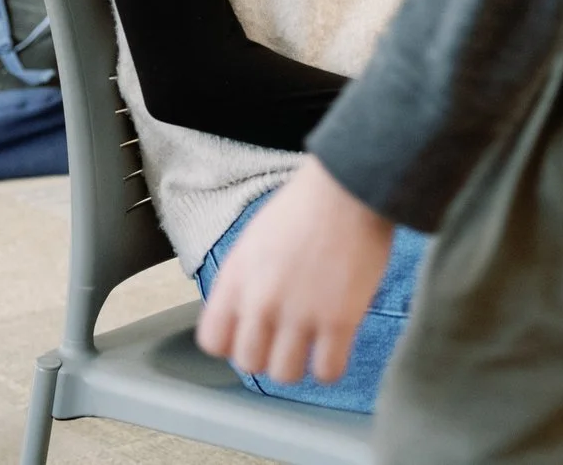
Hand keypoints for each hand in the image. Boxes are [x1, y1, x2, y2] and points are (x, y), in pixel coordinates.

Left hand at [195, 158, 394, 385]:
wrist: (349, 186)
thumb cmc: (306, 204)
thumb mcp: (255, 238)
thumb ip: (245, 280)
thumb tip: (247, 315)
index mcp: (236, 277)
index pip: (213, 341)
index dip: (233, 343)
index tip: (252, 335)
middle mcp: (261, 300)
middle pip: (249, 363)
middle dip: (268, 356)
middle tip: (286, 340)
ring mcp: (299, 314)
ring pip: (284, 375)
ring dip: (299, 365)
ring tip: (312, 344)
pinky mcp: (338, 320)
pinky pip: (327, 371)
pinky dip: (331, 366)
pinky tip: (336, 345)